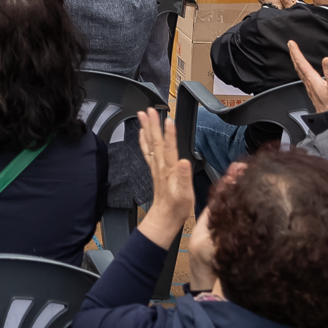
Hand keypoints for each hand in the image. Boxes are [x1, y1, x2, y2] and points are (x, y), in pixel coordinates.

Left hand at [134, 107, 196, 248]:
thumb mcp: (185, 195)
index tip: (169, 119)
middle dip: (153, 125)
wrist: (165, 217)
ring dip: (146, 128)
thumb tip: (184, 162)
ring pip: (150, 144)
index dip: (170, 134)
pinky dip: (144, 140)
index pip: (170, 148)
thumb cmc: (177, 207)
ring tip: (143, 114)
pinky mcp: (155, 169)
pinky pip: (148, 151)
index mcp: (170, 170)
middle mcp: (161, 165)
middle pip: (156, 141)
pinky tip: (142, 132)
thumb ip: (184, 178)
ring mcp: (156, 166)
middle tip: (150, 109)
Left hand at [287, 42, 327, 112]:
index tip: (291, 43)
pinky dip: (302, 70)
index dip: (296, 52)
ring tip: (295, 55)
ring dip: (297, 62)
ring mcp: (310, 88)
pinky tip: (304, 71)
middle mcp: (309, 84)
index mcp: (312, 81)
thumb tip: (326, 60)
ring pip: (300, 72)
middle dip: (294, 55)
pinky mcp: (313, 92)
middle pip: (298, 67)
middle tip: (290, 46)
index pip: (301, 63)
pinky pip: (304, 77)